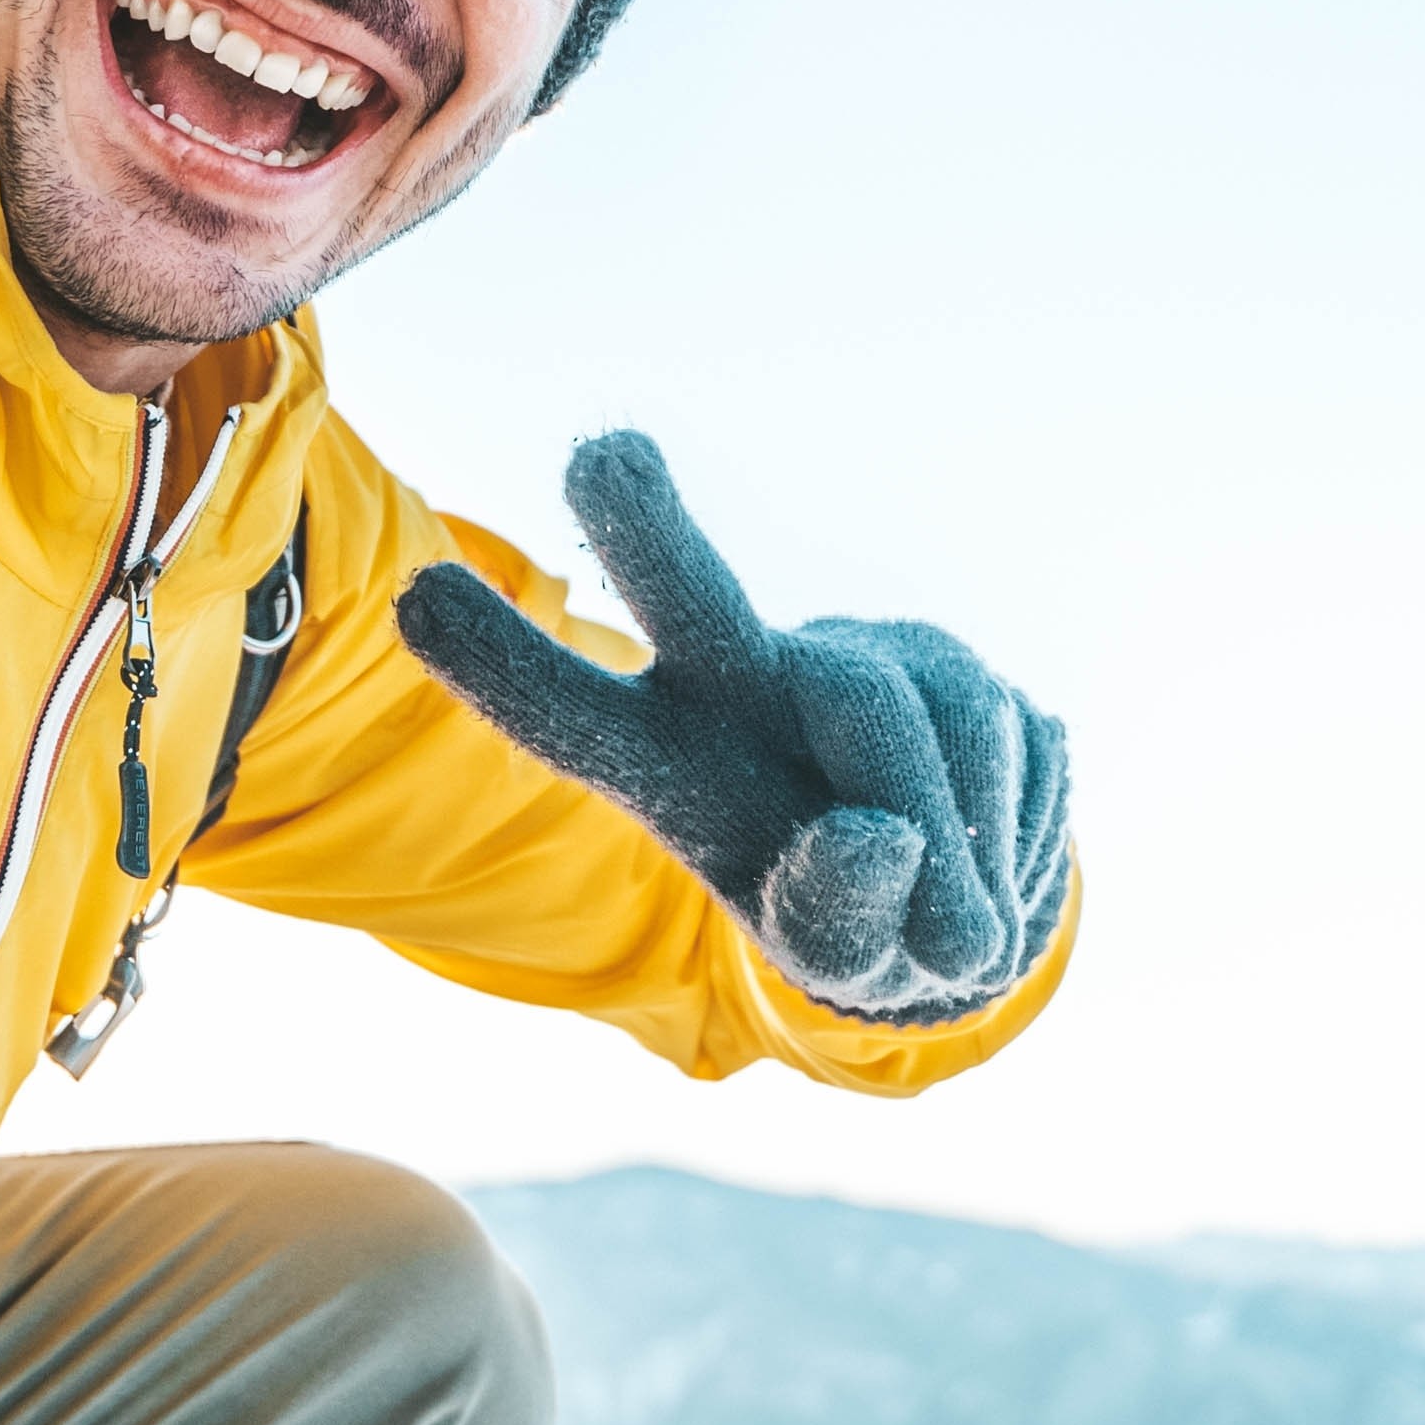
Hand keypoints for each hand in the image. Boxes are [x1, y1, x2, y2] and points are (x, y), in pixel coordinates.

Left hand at [395, 432, 1070, 1024]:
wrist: (965, 903)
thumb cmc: (853, 923)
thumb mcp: (830, 966)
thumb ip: (836, 926)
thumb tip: (875, 832)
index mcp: (669, 763)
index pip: (569, 716)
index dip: (501, 663)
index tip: (416, 601)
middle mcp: (745, 686)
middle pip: (696, 603)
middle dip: (651, 533)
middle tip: (601, 459)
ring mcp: (857, 662)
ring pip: (907, 721)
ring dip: (949, 841)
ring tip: (958, 932)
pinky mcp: (956, 663)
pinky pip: (1008, 740)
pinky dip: (1008, 834)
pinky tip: (993, 864)